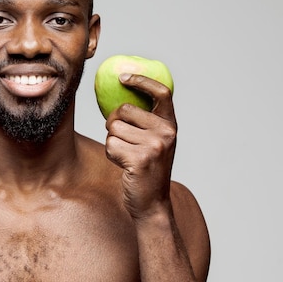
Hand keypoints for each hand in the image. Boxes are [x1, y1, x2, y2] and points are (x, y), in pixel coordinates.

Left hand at [104, 73, 177, 220]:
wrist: (152, 204)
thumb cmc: (147, 170)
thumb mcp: (154, 142)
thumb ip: (146, 121)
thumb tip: (120, 93)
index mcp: (171, 125)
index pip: (162, 92)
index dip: (142, 80)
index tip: (123, 77)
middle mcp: (166, 133)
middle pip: (124, 110)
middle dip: (113, 122)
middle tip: (121, 138)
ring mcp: (154, 146)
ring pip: (113, 129)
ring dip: (113, 142)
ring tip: (126, 156)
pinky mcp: (140, 159)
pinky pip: (111, 145)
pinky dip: (111, 154)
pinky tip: (123, 165)